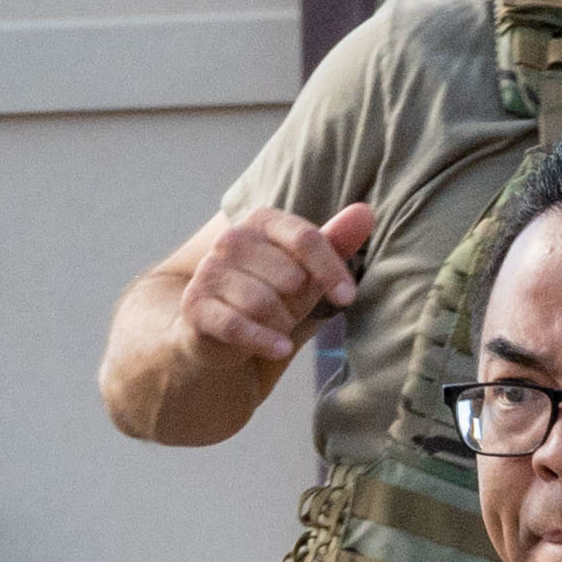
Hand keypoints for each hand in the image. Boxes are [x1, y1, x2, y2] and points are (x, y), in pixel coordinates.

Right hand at [178, 200, 377, 369]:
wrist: (224, 333)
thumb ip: (335, 242)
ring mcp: (208, 272)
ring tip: (279, 328)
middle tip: (293, 314)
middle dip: (299, 304)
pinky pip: (236, 324)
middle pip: (288, 275)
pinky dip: (263, 340)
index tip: (347, 297)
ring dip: (281, 324)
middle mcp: (230, 240)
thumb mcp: (308, 271)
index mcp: (261, 221)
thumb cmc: (273, 295)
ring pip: (263, 302)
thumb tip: (366, 212)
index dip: (330, 269)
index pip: (305, 238)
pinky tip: (280, 349)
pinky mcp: (195, 305)